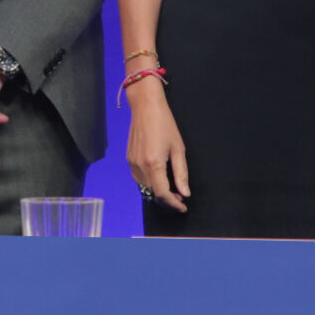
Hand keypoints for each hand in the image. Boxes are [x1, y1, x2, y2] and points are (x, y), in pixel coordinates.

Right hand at [126, 79, 191, 211]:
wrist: (145, 107)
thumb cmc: (165, 124)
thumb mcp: (178, 149)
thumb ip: (181, 173)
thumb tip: (185, 193)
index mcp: (154, 164)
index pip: (162, 194)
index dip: (173, 204)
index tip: (183, 206)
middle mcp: (140, 166)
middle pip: (152, 194)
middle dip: (166, 200)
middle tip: (180, 198)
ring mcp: (132, 163)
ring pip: (144, 188)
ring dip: (157, 193)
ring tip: (172, 190)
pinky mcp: (129, 160)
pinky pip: (139, 179)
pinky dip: (149, 184)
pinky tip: (160, 179)